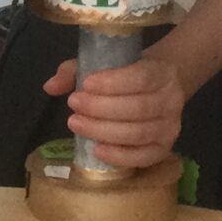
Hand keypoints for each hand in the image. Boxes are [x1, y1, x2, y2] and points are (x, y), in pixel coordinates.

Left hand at [46, 50, 185, 169]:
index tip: (86, 84)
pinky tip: (97, 150)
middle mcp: (171, 100)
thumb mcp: (107, 63)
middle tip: (73, 105)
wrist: (161, 87)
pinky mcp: (164, 148)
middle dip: (100, 109)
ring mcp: (170, 127)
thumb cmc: (129, 74)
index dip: (112, 83)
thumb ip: (77, 70)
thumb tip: (50, 86)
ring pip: (139, 133)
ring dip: (104, 131)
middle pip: (137, 108)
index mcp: (161, 72)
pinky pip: (144, 157)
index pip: (140, 78)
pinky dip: (120, 156)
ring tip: (77, 124)